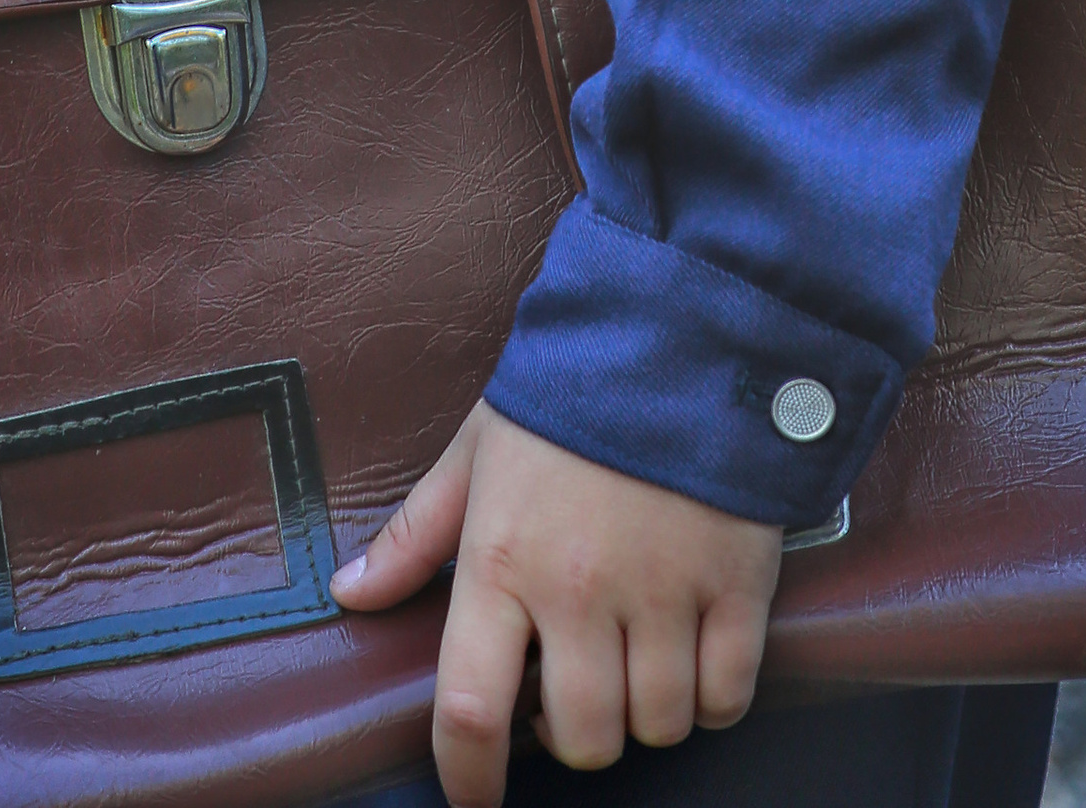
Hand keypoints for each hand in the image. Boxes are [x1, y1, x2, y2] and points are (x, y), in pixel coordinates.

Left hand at [333, 400, 780, 806]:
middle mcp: (580, 589)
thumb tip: (349, 594)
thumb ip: (416, 531)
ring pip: (655, 725)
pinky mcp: (737, 584)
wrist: (681, 325)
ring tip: (636, 662)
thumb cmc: (569, 389)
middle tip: (574, 688)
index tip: (476, 801)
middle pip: (580, 738)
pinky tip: (695, 657)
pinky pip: (726, 696)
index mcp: (503, 559)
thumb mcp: (477, 449)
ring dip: (645, 714)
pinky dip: (712, 698)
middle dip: (574, 735)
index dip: (467, 777)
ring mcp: (664, 591)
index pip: (470, 710)